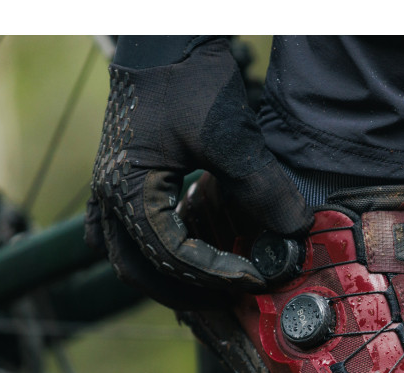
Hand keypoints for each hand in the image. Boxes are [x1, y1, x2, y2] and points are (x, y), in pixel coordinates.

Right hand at [86, 37, 310, 308]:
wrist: (162, 43)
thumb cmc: (186, 82)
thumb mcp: (228, 135)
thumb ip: (261, 185)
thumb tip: (296, 229)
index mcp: (130, 191)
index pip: (173, 255)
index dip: (216, 273)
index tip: (255, 276)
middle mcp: (110, 199)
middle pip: (142, 270)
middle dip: (189, 291)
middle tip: (234, 298)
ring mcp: (107, 192)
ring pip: (130, 257)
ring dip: (169, 279)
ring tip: (213, 288)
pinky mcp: (117, 183)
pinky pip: (120, 235)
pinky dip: (146, 255)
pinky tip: (170, 266)